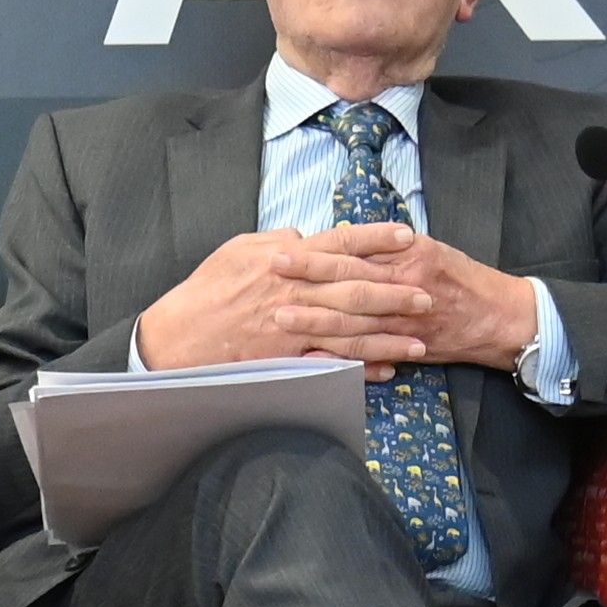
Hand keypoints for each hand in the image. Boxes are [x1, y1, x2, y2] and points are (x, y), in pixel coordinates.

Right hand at [134, 226, 539, 373]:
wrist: (177, 338)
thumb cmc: (206, 291)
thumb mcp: (238, 250)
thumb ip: (276, 242)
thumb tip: (306, 236)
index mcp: (285, 261)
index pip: (340, 244)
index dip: (376, 240)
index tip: (408, 236)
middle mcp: (295, 294)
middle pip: (356, 289)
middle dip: (397, 291)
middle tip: (429, 293)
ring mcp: (293, 330)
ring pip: (352, 331)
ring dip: (389, 336)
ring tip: (422, 339)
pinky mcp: (287, 361)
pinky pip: (333, 364)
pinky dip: (362, 368)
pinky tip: (388, 370)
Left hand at [300, 220, 546, 368]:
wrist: (499, 315)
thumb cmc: (460, 278)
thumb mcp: (427, 248)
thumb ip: (386, 249)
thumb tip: (341, 242)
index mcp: (407, 253)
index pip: (352, 250)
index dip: (314, 253)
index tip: (281, 251)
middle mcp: (405, 284)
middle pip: (347, 283)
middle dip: (307, 282)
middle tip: (270, 279)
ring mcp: (406, 320)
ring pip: (354, 321)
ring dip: (315, 321)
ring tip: (282, 319)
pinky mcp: (410, 347)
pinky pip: (372, 351)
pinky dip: (343, 355)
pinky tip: (315, 355)